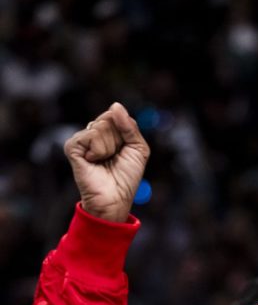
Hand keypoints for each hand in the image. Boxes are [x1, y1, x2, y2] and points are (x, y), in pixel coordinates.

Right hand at [64, 102, 149, 222]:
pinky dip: (98, 150)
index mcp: (109, 132)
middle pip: (109, 119)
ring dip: (108, 147)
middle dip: (118, 140)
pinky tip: (94, 161)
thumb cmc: (126, 178)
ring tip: (104, 161)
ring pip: (100, 126)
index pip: (117, 115)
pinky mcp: (72, 146)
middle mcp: (94, 133)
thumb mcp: (138, 149)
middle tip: (114, 158)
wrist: (115, 198)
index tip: (124, 151)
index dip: (126, 132)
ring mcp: (82, 139)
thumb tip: (115, 105)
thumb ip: (130, 126)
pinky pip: (90, 134)